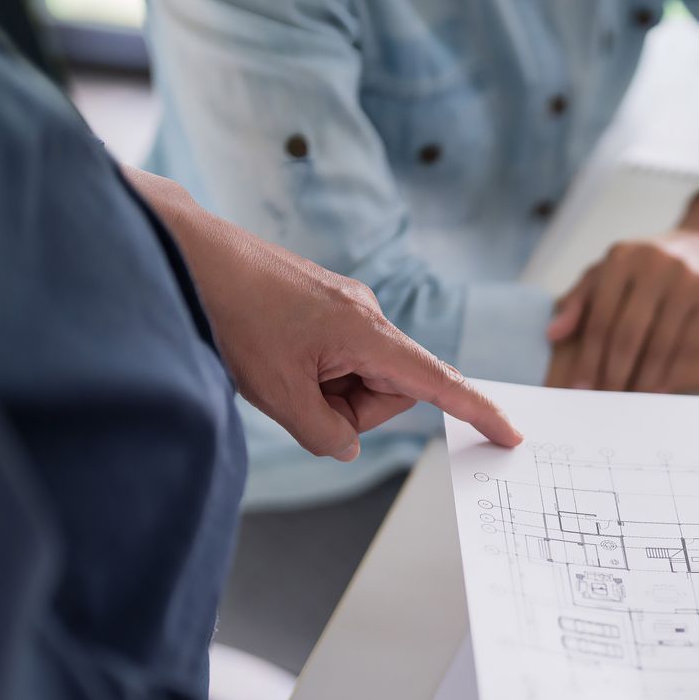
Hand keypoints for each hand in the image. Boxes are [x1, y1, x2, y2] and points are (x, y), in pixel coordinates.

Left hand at [124, 167, 520, 458]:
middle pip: (390, 389)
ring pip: (359, 377)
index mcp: (368, 332)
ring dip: (325, 390)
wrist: (188, 255)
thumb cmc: (232, 313)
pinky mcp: (325, 306)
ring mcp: (346, 307)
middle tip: (295, 395)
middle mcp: (367, 314)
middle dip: (350, 409)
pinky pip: (337, 357)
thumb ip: (324, 433)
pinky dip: (313, 372)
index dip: (477, 411)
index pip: (439, 381)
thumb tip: (345, 444)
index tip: (510, 434)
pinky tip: (274, 356)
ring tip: (277, 370)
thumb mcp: (277, 394)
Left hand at [545, 197, 698, 392]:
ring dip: (643, 378)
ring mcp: (688, 279)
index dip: (588, 356)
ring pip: (659, 343)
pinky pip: (688, 345)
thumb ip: (580, 299)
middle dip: (613, 372)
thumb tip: (553, 334)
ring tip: (632, 397)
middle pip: (627, 333)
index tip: (579, 386)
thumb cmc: (651, 266)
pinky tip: (659, 387)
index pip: (599, 316)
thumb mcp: (612, 270)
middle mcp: (654, 263)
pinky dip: (671, 372)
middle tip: (606, 399)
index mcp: (621, 257)